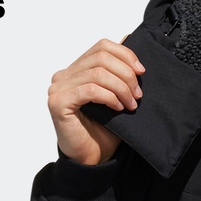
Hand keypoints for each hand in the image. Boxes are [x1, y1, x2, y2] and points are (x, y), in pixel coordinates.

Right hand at [47, 36, 144, 165]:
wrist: (93, 160)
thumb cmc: (104, 131)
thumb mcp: (117, 96)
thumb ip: (118, 72)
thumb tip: (129, 40)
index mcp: (77, 70)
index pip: (101, 47)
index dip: (125, 55)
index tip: (141, 73)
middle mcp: (64, 76)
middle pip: (100, 57)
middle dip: (126, 74)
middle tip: (138, 95)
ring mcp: (58, 88)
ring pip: (97, 73)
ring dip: (121, 88)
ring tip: (131, 105)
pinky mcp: (58, 102)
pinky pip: (90, 90)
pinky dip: (109, 97)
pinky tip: (119, 108)